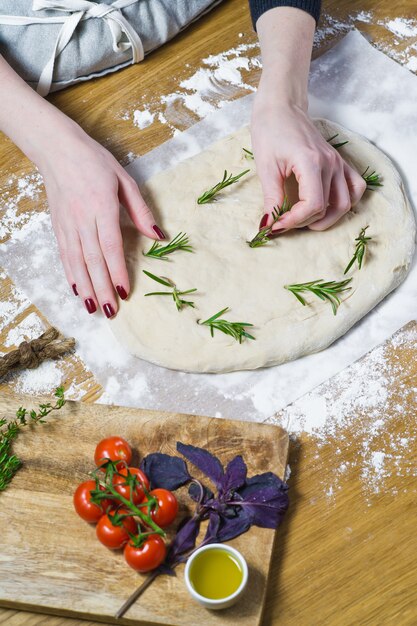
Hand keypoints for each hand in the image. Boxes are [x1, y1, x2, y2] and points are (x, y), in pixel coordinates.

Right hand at [38, 123, 164, 317]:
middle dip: (102, 288)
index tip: (124, 291)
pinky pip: (64, 255)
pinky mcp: (58, 226)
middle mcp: (83, 218)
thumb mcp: (124, 180)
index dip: (117, 271)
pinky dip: (70, 274)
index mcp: (102, 206)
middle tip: (111, 311)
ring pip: (76, 262)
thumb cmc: (95, 161)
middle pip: (93, 260)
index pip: (110, 246)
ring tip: (93, 309)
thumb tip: (158, 235)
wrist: (57, 148)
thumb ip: (140, 210)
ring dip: (85, 287)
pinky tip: (76, 290)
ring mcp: (68, 224)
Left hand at [251, 95, 366, 233]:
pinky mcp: (340, 162)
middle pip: (326, 208)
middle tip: (284, 221)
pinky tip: (327, 207)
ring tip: (304, 220)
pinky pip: (355, 188)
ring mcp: (338, 163)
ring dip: (326, 218)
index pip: (312, 206)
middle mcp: (331, 164)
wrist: (282, 107)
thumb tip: (269, 225)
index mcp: (312, 163)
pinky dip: (345, 202)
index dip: (293, 221)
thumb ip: (272, 199)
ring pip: (345, 204)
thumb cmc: (271, 130)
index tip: (275, 224)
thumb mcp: (266, 167)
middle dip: (304, 222)